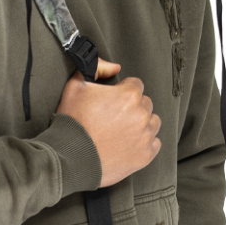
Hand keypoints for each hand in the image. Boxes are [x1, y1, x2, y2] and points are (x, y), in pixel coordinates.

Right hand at [55, 57, 161, 187]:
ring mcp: (145, 136)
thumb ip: (97, 68)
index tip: (113, 102)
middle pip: (145, 104)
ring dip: (141, 124)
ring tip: (122, 132)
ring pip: (152, 123)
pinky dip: (144, 143)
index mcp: (129, 95)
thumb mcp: (76, 86)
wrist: (70, 158)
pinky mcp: (146, 155)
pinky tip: (128, 144)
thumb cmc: (72, 123)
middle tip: (114, 118)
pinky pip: (155, 143)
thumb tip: (114, 66)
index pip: (136, 85)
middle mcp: (141, 114)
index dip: (122, 91)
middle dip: (132, 108)